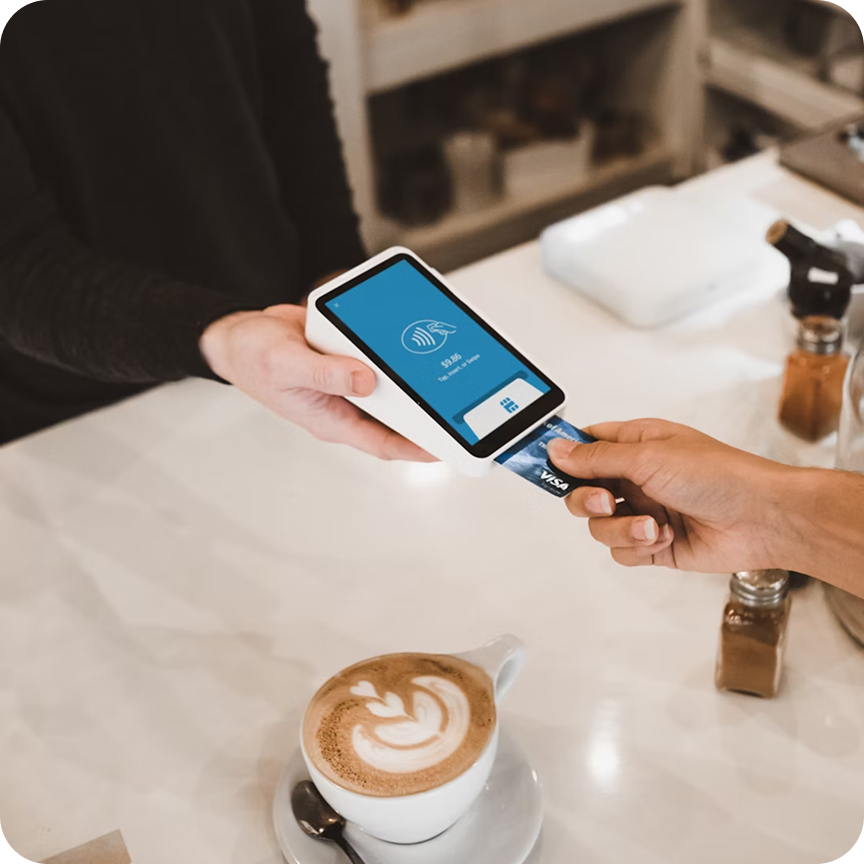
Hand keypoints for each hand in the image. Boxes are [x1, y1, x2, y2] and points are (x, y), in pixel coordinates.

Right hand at [200, 304, 433, 461]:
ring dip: (417, 382)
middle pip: (397, 418)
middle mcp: (347, 404)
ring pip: (393, 388)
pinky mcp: (353, 357)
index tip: (448, 447)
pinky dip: (398, 353)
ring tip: (448, 374)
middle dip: (428, 416)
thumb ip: (326, 373)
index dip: (417, 448)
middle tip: (462, 407)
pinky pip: (381, 359)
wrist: (241, 334)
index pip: (384, 443)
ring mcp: (351, 381)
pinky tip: (415, 342)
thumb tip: (366, 380)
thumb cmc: (254, 358)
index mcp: (333, 419)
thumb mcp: (286, 364)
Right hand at [547, 419, 795, 572]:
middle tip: (607, 501)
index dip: (563, 457)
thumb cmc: (719, 474)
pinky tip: (663, 537)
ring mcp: (644, 511)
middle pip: (582, 492)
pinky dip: (636, 547)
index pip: (584, 447)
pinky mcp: (654, 544)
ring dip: (621, 529)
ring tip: (652, 525)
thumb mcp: (649, 457)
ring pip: (599, 526)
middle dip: (588, 501)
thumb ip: (596, 458)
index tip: (542, 465)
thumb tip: (557, 449)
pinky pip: (620, 551)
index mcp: (635, 445)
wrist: (762, 519)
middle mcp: (636, 478)